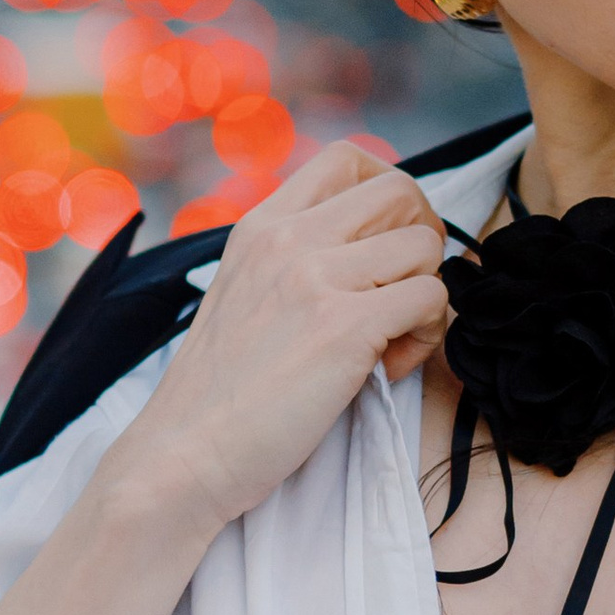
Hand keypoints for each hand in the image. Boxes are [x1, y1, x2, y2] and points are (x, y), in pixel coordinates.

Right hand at [111, 141, 452, 540]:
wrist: (183, 455)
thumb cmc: (219, 394)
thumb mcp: (243, 293)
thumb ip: (292, 261)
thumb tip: (364, 250)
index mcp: (260, 225)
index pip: (347, 159)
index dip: (387, 196)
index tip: (383, 247)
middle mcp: (288, 238)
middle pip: (399, 191)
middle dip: (421, 240)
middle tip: (401, 294)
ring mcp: (316, 278)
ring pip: (425, 245)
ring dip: (425, 295)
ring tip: (389, 342)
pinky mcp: (345, 326)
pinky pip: (431, 299)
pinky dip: (425, 338)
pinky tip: (384, 370)